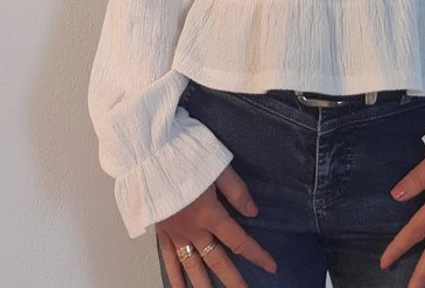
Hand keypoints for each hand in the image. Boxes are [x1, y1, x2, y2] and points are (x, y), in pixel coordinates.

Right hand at [155, 165, 277, 286]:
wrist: (148, 154)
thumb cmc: (183, 154)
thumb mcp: (217, 165)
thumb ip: (236, 190)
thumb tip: (253, 212)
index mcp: (209, 213)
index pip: (238, 240)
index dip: (256, 254)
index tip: (271, 266)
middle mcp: (192, 228)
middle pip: (216, 260)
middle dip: (233, 280)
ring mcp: (174, 231)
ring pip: (191, 266)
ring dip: (203, 285)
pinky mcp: (160, 229)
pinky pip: (167, 258)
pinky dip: (174, 274)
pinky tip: (178, 287)